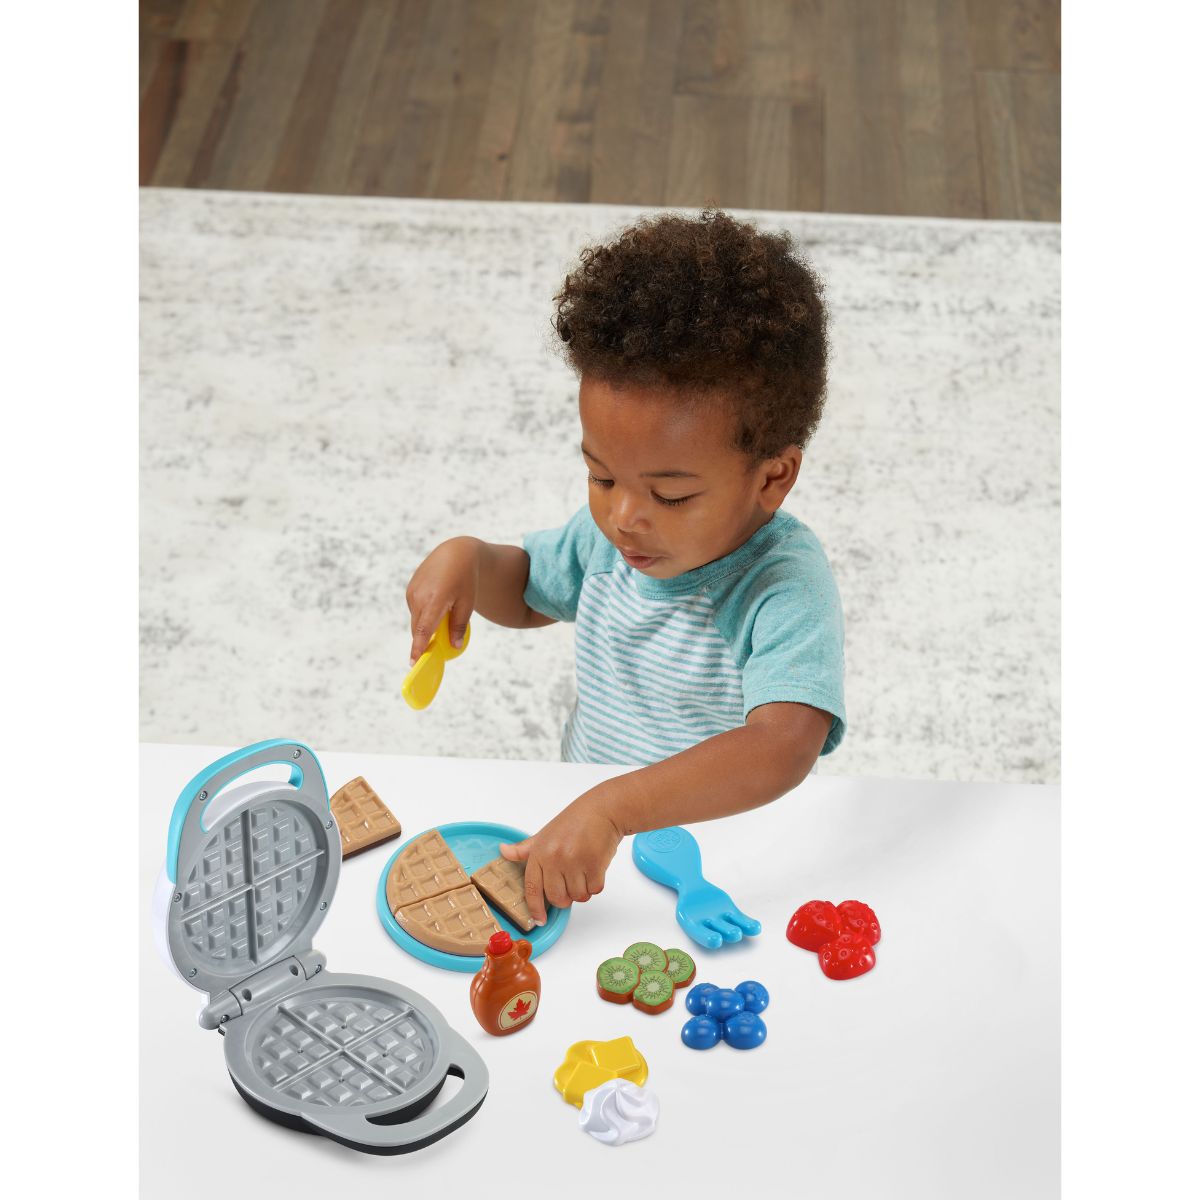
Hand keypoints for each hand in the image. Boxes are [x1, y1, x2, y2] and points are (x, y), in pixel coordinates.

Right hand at [405, 537, 480, 664]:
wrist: (456, 553)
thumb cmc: (465, 579)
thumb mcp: (468, 603)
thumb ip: (459, 626)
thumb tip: (454, 647)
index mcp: (436, 599)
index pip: (424, 630)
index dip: (419, 648)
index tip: (414, 662)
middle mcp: (420, 595)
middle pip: (418, 629)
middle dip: (422, 642)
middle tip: (430, 655)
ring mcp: (412, 591)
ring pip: (416, 620)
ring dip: (424, 627)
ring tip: (441, 622)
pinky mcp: (410, 589)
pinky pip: (415, 610)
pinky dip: (423, 615)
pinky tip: (436, 608)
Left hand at [499, 789, 623, 925]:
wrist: (603, 810)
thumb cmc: (575, 821)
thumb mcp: (545, 834)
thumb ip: (525, 849)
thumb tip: (503, 851)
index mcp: (539, 852)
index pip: (532, 888)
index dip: (535, 908)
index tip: (539, 919)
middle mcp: (555, 858)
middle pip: (556, 898)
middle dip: (564, 897)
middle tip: (570, 882)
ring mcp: (574, 862)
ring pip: (577, 896)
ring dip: (582, 890)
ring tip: (583, 871)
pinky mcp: (594, 865)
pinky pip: (594, 890)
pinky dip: (596, 884)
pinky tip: (594, 868)